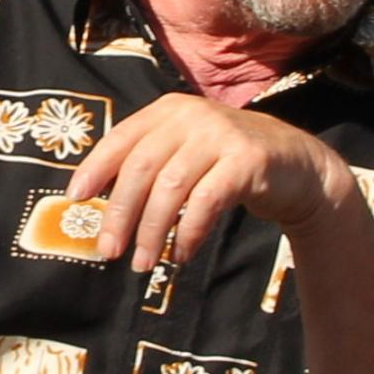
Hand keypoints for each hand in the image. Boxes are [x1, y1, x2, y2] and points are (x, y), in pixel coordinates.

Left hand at [64, 94, 361, 275]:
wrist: (297, 166)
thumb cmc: (229, 164)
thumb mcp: (187, 154)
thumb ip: (151, 165)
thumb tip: (100, 204)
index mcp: (169, 110)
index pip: (122, 138)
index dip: (95, 168)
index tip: (75, 199)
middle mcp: (192, 116)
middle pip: (141, 167)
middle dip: (119, 213)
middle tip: (109, 251)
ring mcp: (221, 135)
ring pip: (170, 187)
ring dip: (152, 231)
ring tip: (145, 263)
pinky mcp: (247, 160)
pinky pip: (206, 201)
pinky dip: (189, 231)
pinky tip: (182, 254)